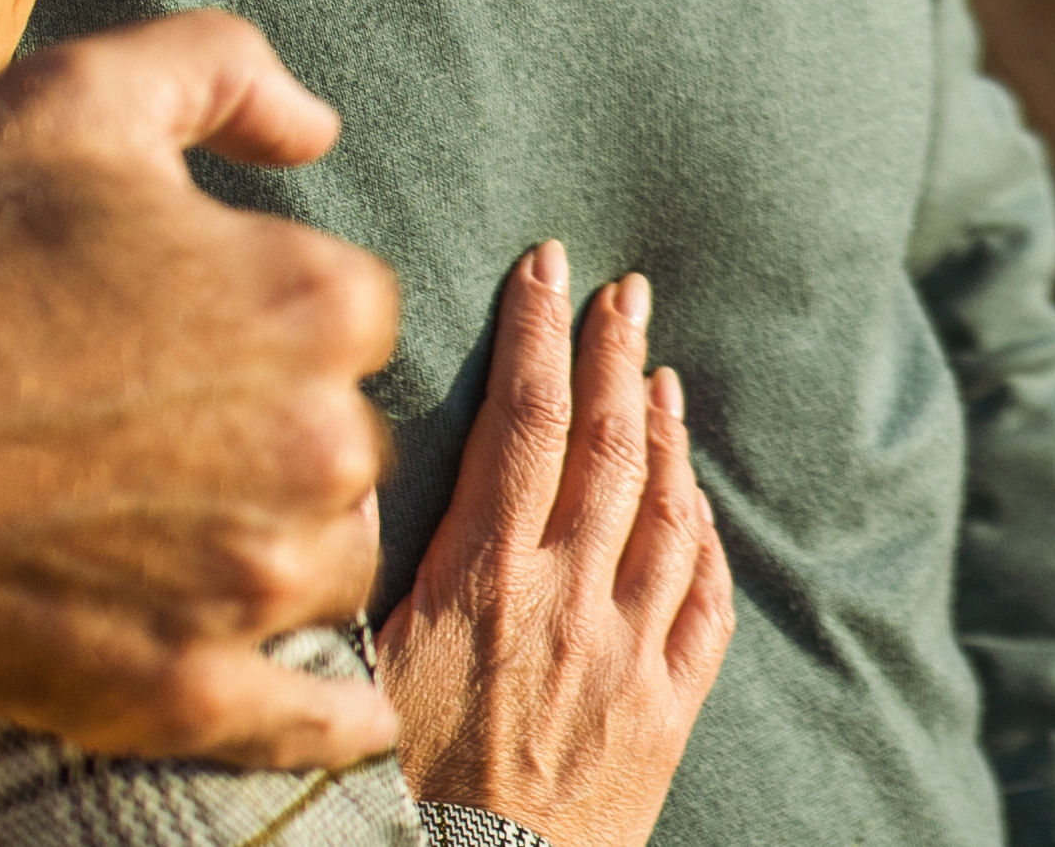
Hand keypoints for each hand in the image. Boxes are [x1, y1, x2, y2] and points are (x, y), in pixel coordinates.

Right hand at [0, 9, 401, 771]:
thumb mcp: (81, 94)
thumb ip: (225, 67)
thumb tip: (315, 125)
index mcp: (307, 299)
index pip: (354, 311)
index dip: (266, 303)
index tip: (176, 312)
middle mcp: (310, 447)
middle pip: (349, 440)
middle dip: (275, 420)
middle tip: (147, 406)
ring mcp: (245, 585)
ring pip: (327, 561)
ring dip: (276, 540)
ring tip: (159, 506)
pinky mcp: (180, 691)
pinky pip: (311, 722)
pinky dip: (333, 718)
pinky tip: (351, 717)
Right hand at [374, 244, 734, 846]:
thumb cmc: (392, 790)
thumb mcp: (357, 663)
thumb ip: (368, 561)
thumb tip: (347, 472)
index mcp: (484, 579)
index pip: (524, 418)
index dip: (538, 331)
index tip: (547, 264)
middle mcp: (568, 604)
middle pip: (607, 446)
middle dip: (614, 354)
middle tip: (625, 291)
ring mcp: (627, 659)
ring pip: (668, 516)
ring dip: (666, 434)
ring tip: (661, 376)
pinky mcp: (664, 718)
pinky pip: (704, 609)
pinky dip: (707, 543)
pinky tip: (700, 505)